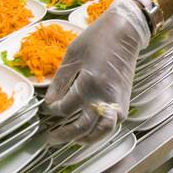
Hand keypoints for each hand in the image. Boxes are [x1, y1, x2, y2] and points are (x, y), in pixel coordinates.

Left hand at [39, 0, 150, 144]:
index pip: (65, 108)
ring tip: (73, 140)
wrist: (126, 32)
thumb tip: (49, 102)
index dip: (52, 110)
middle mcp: (105, 96)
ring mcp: (117, 101)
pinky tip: (90, 130)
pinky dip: (101, 132)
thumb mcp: (72, 56)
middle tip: (51, 139)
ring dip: (86, 139)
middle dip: (65, 135)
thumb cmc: (97, 39)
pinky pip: (113, 124)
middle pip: (83, 127)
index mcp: (89, 83)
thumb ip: (60, 82)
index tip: (46, 108)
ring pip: (102, 132)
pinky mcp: (125, 101)